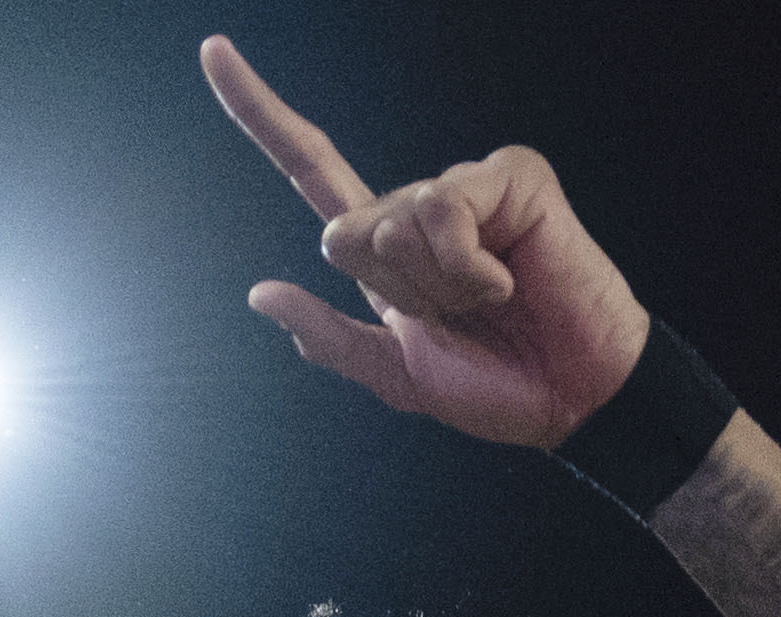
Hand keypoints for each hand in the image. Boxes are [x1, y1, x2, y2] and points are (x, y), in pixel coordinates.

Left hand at [200, 35, 652, 449]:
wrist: (567, 399)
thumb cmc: (494, 386)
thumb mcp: (396, 375)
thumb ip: (329, 338)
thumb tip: (260, 292)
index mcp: (383, 248)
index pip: (310, 166)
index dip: (260, 112)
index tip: (212, 53)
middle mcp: (417, 206)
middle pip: (344, 230)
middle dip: (390, 291)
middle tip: (454, 314)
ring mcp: (464, 186)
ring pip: (393, 222)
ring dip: (436, 285)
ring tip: (489, 300)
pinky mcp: (508, 177)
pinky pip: (444, 210)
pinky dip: (467, 265)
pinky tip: (507, 281)